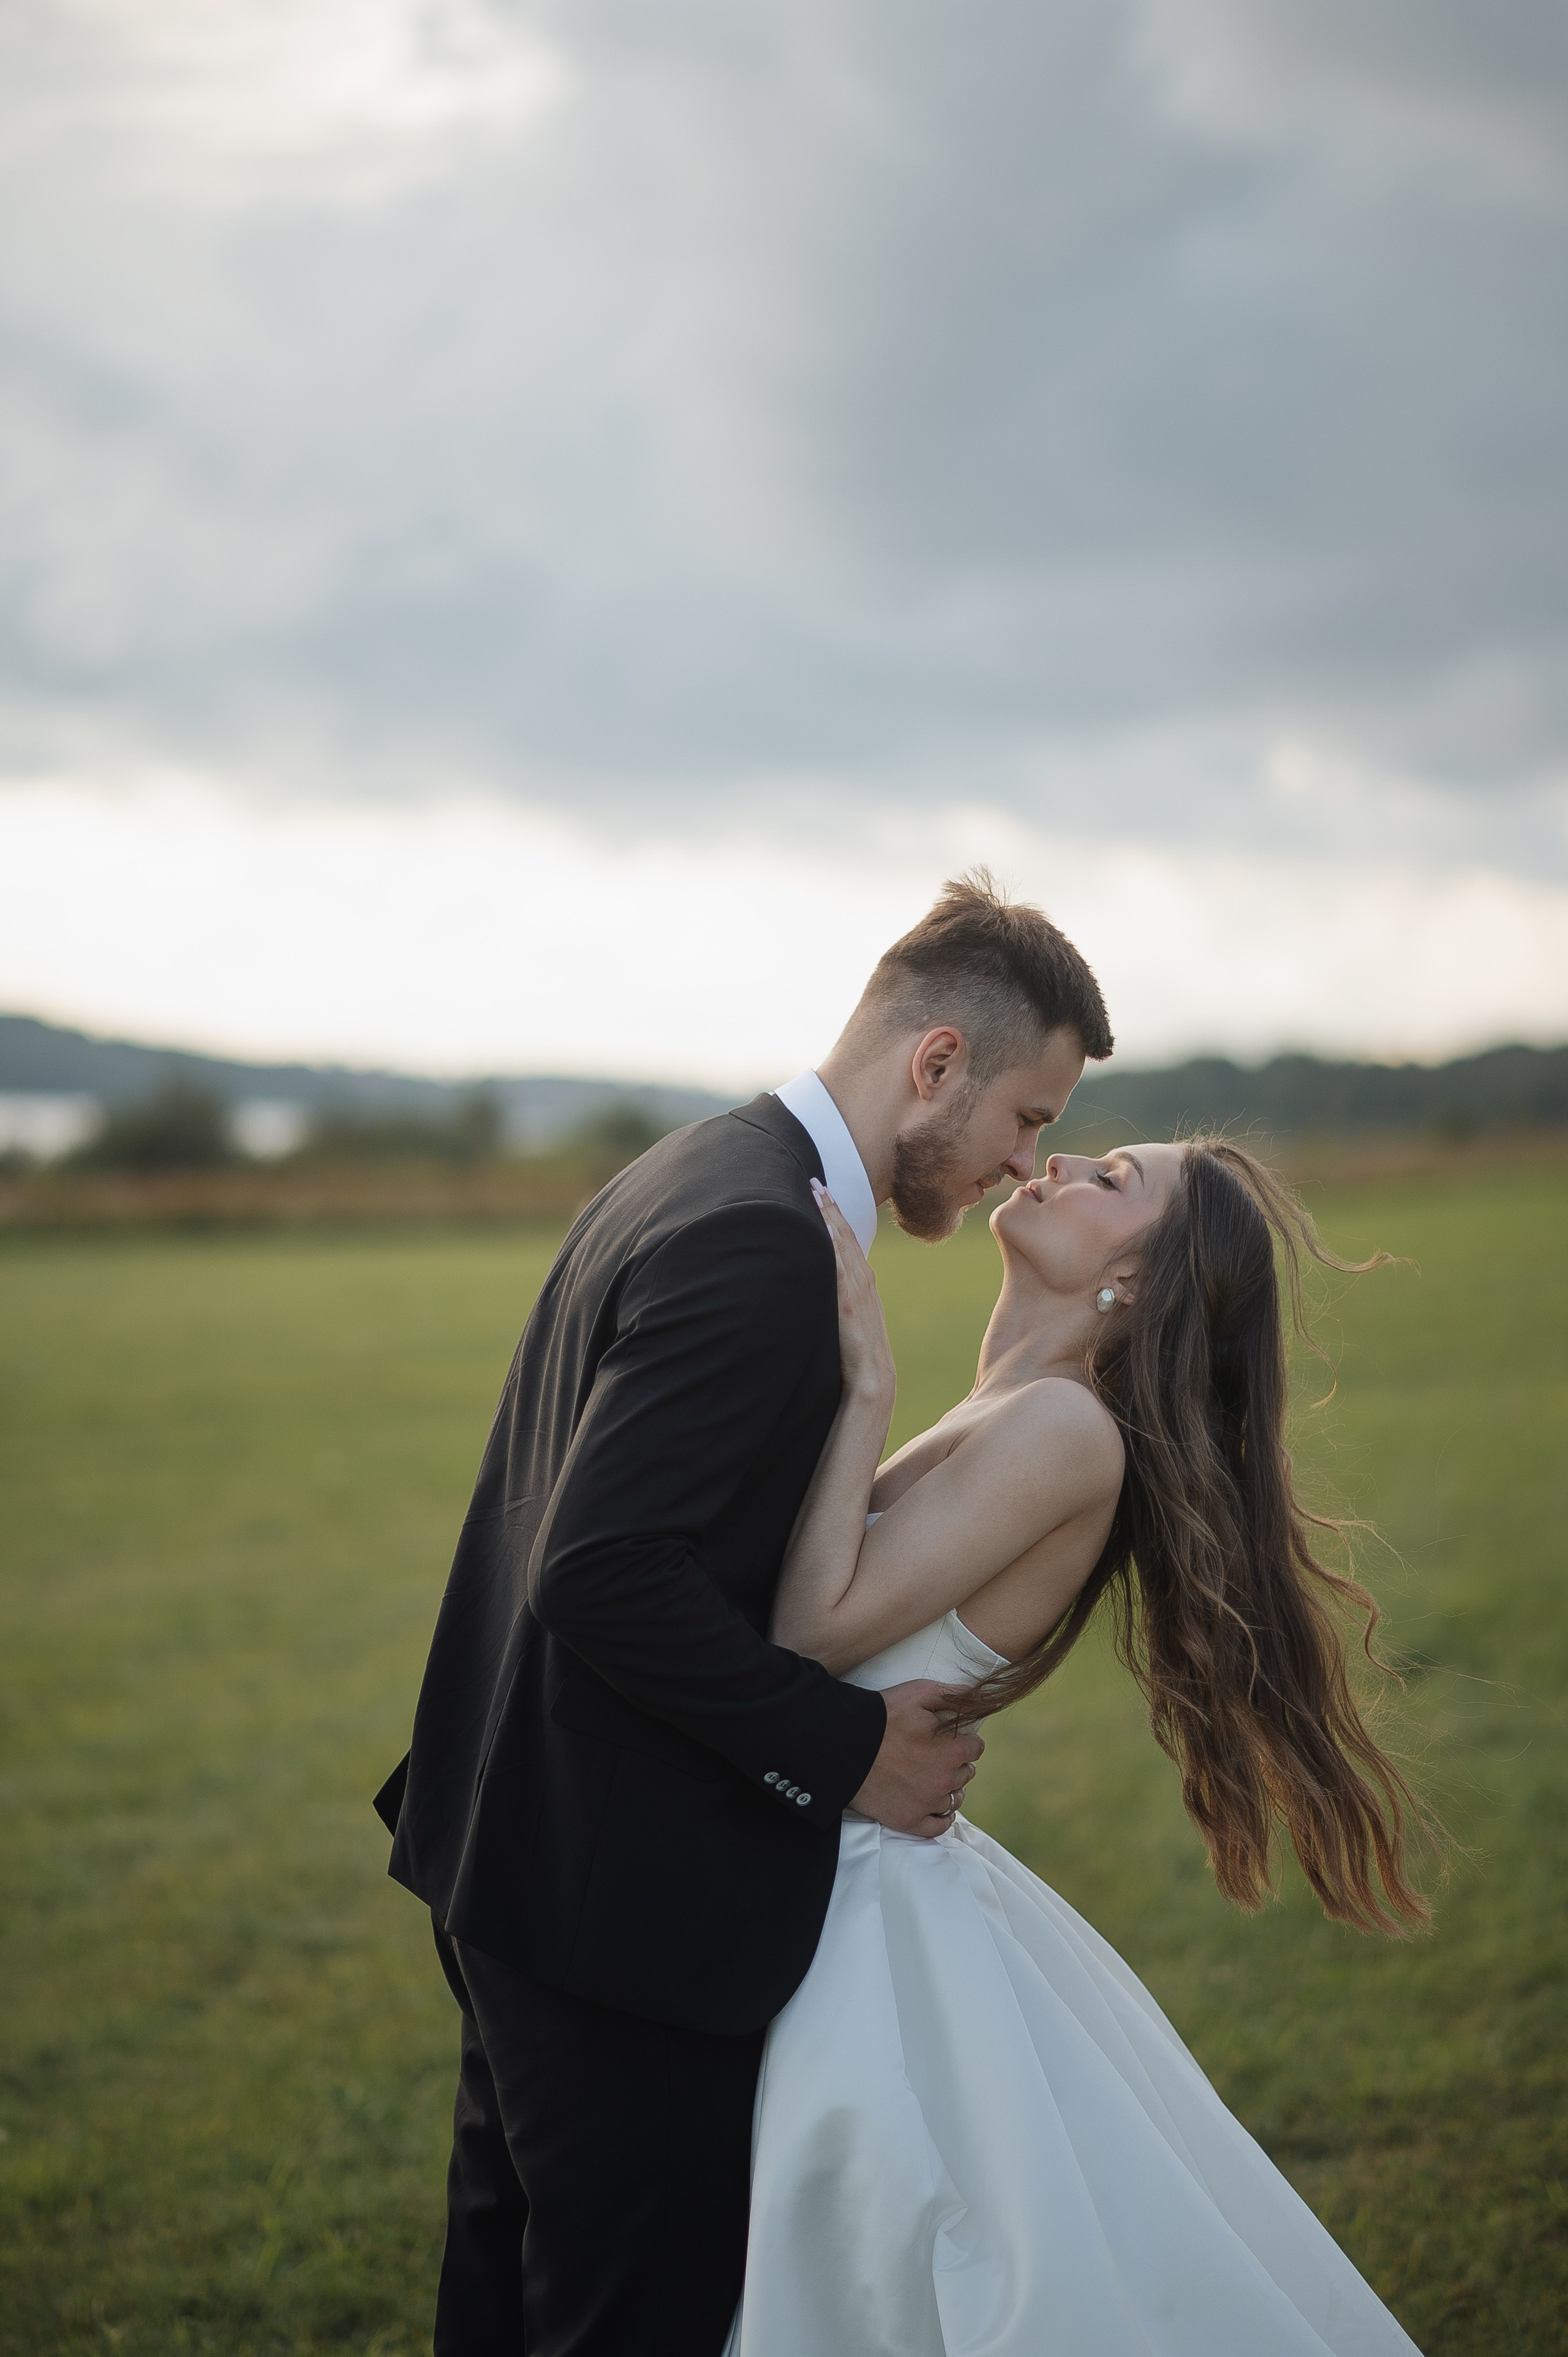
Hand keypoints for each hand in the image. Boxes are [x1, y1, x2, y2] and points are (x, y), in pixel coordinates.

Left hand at [813, 1181, 894, 1404]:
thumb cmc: (860, 1358)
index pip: (850, 1243)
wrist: (875, 1382)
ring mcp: (858, 1292)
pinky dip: (832, 1245)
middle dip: (832, 1208)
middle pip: (847, 1236)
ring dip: (830, 1218)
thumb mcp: (852, 1322)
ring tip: (816, 1194)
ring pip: (844, 1245)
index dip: (837, 1218)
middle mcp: (864, 1283)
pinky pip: (840, 1268)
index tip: (824, 1195)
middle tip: (816, 1181)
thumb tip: (825, 1293)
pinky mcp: (849, 1305)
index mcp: (865, 1286)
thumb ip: (842, 1303)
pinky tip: (823, 1229)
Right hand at [849, 1679, 983, 1836]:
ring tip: (932, 1777)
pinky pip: (938, 1827)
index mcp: (953, 1751)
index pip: (976, 1747)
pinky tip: (935, 1805)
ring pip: (955, 1799)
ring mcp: (927, 1804)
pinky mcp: (908, 1821)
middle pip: (966, 1773)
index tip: (950, 1737)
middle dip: (956, 1762)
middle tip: (935, 1754)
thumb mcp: (919, 1693)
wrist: (843, 1745)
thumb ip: (954, 1695)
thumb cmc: (882, 1716)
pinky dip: (940, 1817)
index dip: (964, 1739)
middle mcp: (945, 1781)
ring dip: (948, 1788)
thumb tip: (980, 1697)